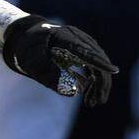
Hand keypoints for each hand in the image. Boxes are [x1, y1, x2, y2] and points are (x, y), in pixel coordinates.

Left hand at [2, 15, 117, 105]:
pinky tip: (89, 95)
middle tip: (96, 103)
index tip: (114, 71)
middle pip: (97, 59)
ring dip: (98, 84)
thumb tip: (72, 93)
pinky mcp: (81, 50)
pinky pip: (92, 65)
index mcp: (64, 36)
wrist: (24, 36)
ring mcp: (80, 42)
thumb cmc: (27, 49)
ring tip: (93, 103)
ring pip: (97, 63)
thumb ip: (48, 76)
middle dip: (100, 81)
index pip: (86, 50)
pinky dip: (92, 80)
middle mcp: (76, 37)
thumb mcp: (31, 63)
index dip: (100, 61)